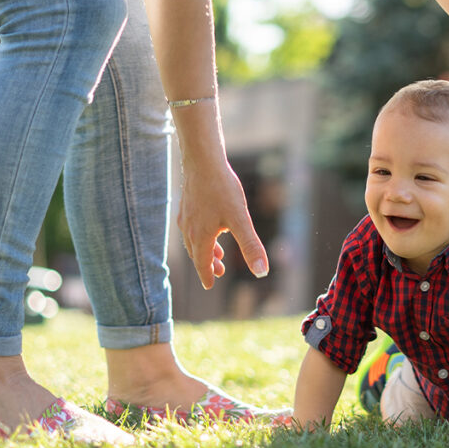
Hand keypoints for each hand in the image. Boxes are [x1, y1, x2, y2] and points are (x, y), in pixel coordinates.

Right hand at [176, 155, 267, 289]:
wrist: (203, 161)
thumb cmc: (222, 189)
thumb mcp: (241, 220)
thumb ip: (251, 246)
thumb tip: (262, 272)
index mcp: (201, 236)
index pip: (202, 263)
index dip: (207, 275)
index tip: (209, 286)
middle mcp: (190, 228)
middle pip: (197, 253)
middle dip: (207, 264)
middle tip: (219, 272)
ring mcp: (186, 216)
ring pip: (193, 240)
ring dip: (205, 250)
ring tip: (218, 253)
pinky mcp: (187, 203)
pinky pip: (191, 226)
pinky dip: (201, 235)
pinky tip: (211, 226)